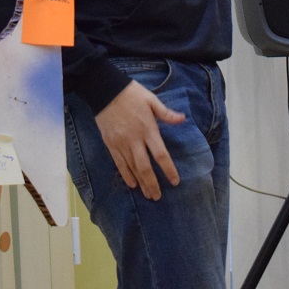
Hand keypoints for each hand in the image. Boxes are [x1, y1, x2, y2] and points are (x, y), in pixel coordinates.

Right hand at [94, 80, 185, 199]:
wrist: (105, 90)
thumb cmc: (131, 93)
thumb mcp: (151, 99)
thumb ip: (166, 113)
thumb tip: (182, 119)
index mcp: (148, 129)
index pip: (161, 155)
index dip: (168, 170)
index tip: (175, 182)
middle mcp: (135, 140)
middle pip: (145, 167)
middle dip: (152, 184)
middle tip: (158, 197)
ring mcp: (121, 144)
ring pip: (132, 168)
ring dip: (141, 183)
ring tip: (148, 195)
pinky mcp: (111, 144)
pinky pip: (119, 164)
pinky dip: (126, 175)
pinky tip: (132, 184)